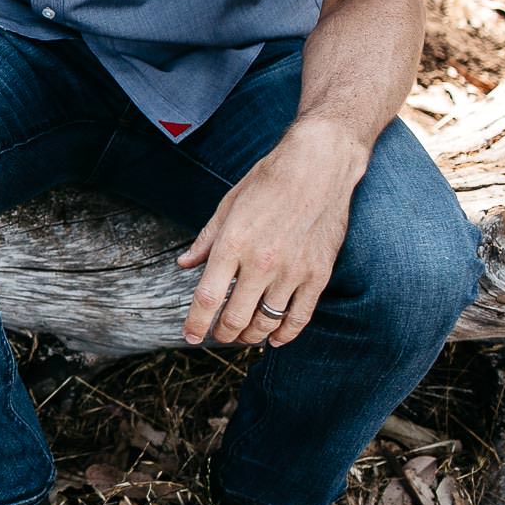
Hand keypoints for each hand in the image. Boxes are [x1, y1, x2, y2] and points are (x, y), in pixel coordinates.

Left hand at [176, 122, 365, 347]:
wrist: (318, 166)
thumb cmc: (268, 181)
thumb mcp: (228, 206)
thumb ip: (206, 240)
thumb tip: (185, 265)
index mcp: (233, 244)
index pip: (207, 298)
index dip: (195, 323)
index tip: (189, 336)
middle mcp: (261, 262)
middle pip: (235, 317)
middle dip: (222, 333)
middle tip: (218, 335)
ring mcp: (293, 271)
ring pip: (267, 321)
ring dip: (250, 335)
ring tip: (242, 335)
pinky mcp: (319, 274)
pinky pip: (300, 316)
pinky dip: (285, 334)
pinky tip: (274, 338)